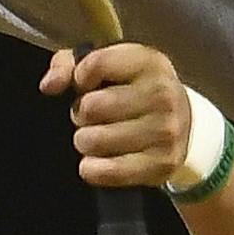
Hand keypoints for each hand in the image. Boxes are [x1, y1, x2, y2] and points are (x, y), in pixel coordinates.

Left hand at [39, 42, 190, 189]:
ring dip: (86, 141)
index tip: (85, 86)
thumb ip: (68, 65)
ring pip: (96, 140)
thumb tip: (48, 86)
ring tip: (96, 136)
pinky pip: (108, 172)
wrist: (185, 122)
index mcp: (148, 62)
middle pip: (92, 106)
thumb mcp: (109, 64)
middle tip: (91, 116)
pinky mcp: (160, 165)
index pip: (95, 65)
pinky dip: (92, 168)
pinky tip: (95, 161)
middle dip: (81, 113)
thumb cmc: (135, 89)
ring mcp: (164, 131)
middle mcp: (161, 94)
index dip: (79, 78)